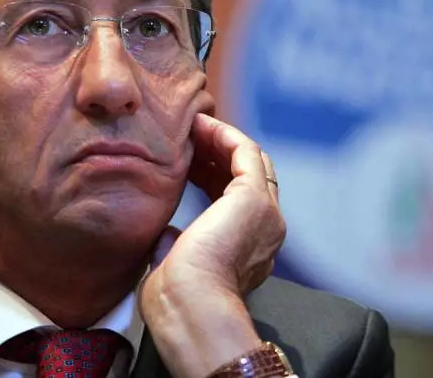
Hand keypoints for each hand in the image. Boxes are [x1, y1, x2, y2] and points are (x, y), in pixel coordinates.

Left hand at [139, 113, 285, 377]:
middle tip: (186, 137)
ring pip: (250, 160)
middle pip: (247, 175)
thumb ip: (176, 246)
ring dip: (219, 139)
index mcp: (250, 249)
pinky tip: (199, 124)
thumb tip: (166, 233)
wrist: (191, 307)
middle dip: (216, 153)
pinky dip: (223, 134)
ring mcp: (265, 212)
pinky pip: (245, 151)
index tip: (182, 161)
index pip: (235, 199)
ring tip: (191, 125)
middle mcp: (266, 229)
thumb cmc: (176, 300)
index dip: (210, 175)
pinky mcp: (254, 197)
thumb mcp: (176, 267)